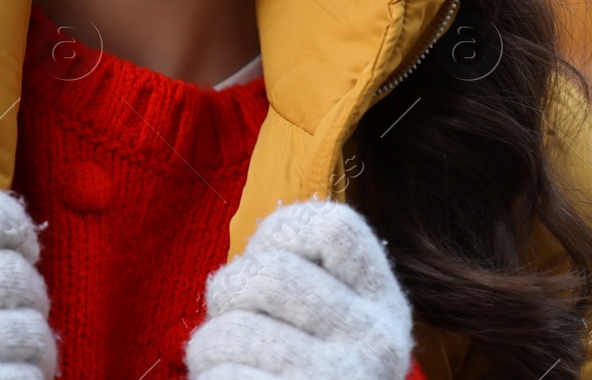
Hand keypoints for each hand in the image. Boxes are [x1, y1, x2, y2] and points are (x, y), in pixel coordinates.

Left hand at [186, 199, 413, 379]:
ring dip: (208, 347)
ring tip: (226, 365)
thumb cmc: (309, 374)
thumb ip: (307, 278)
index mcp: (383, 306)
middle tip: (231, 321)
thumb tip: (263, 238)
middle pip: (269, 274)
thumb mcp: (333, 326)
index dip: (284, 232)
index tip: (267, 259)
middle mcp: (375, 343)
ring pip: (233, 330)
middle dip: (227, 292)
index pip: (335, 227)